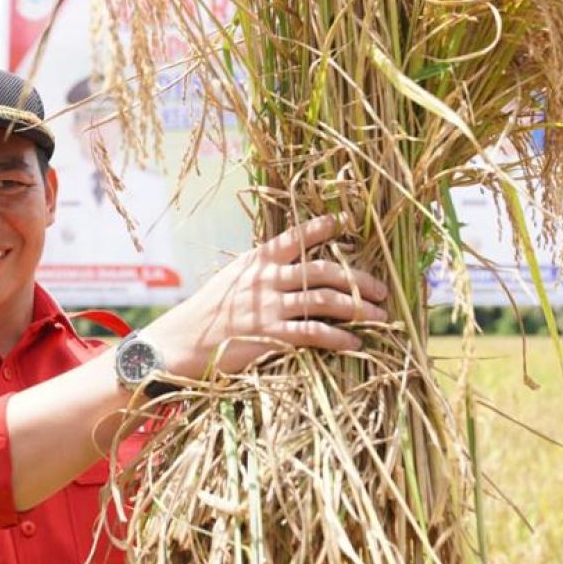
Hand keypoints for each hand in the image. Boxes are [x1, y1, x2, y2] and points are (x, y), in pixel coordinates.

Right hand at [145, 214, 388, 379]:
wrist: (181, 342)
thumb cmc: (208, 314)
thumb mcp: (232, 281)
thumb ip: (263, 274)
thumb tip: (295, 272)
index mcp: (257, 260)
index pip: (297, 237)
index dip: (324, 227)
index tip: (347, 220)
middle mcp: (266, 278)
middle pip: (324, 270)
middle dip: (359, 280)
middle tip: (381, 290)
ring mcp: (269, 306)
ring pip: (326, 300)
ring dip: (358, 308)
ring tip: (379, 317)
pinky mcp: (270, 335)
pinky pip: (314, 333)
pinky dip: (339, 338)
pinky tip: (356, 343)